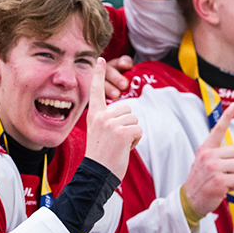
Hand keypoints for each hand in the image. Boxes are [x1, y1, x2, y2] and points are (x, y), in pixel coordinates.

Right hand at [83, 58, 142, 181]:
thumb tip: (127, 113)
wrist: (97, 173)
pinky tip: (124, 148)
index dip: (99, 74)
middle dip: (128, 124)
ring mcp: (111, 123)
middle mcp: (101, 116)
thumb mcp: (101, 132)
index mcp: (94, 114)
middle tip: (115, 140)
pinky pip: (139, 130)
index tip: (100, 59)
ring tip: (118, 145)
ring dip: (132, 133)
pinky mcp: (122, 131)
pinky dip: (136, 141)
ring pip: (135, 120)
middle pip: (128, 109)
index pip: (96, 90)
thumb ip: (109, 120)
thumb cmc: (102, 156)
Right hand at [181, 102, 233, 217]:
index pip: (218, 130)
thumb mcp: (211, 167)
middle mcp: (208, 156)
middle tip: (225, 174)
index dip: (227, 116)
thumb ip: (228, 161)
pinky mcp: (218, 181)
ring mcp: (213, 168)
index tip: (233, 105)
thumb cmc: (201, 182)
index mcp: (205, 150)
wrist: (189, 200)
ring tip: (223, 182)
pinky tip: (223, 189)